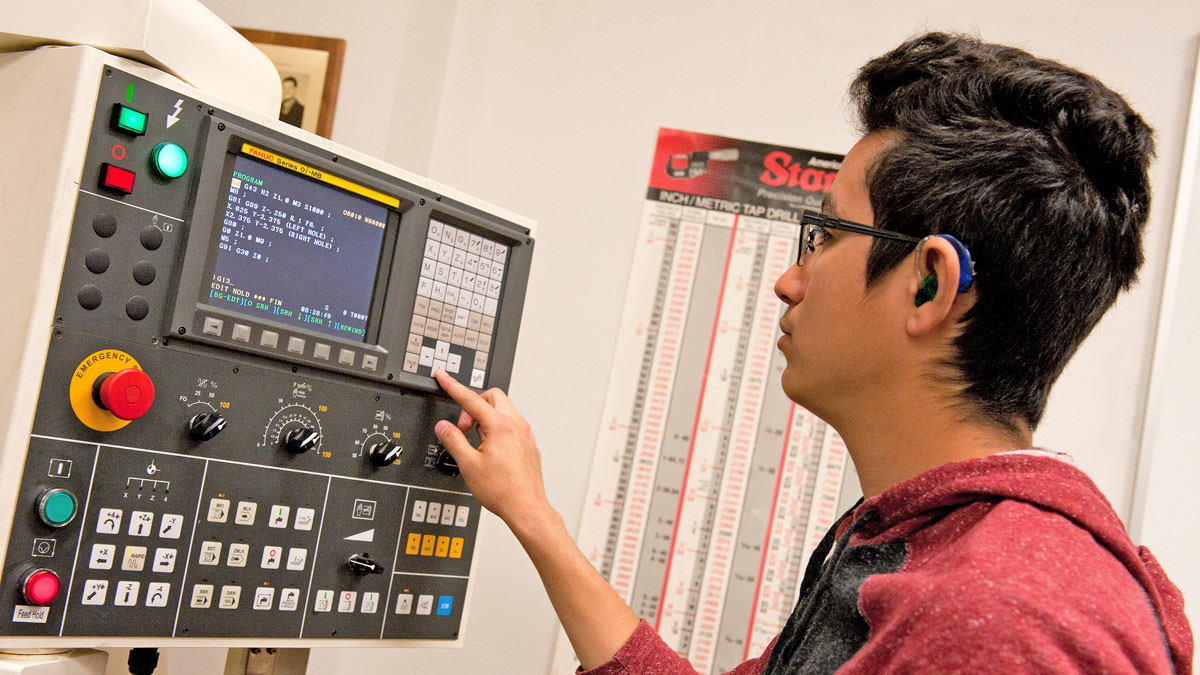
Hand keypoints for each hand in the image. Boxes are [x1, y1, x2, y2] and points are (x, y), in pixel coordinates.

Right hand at [433, 370, 552, 527]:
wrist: (526, 508)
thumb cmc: (503, 491)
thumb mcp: (468, 465)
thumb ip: (453, 441)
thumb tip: (444, 427)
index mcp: (500, 426)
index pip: (470, 398)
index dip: (453, 386)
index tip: (443, 376)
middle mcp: (516, 425)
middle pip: (491, 397)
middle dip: (473, 405)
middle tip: (462, 425)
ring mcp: (525, 433)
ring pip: (502, 410)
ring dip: (485, 417)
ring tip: (475, 442)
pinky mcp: (528, 443)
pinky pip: (511, 424)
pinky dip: (496, 428)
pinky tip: (489, 449)